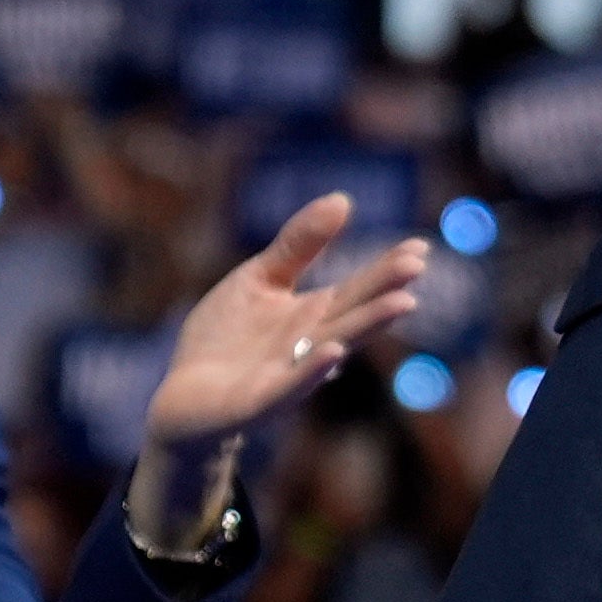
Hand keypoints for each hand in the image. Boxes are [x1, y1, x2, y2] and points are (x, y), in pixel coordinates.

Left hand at [124, 192, 434, 555]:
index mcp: (314, 314)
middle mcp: (310, 344)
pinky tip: (333, 350)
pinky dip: (311, 371)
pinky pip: (288, 387)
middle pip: (353, 313)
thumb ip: (299, 245)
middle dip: (385, 291)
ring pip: (332, 346)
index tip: (419, 248)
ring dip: (366, 326)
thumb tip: (343, 198)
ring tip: (402, 303)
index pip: (358, 288)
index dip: (387, 269)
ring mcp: (288, 375)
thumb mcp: (259, 278)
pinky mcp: (257, 403)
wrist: (182, 396)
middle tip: (417, 267)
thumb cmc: (225, 337)